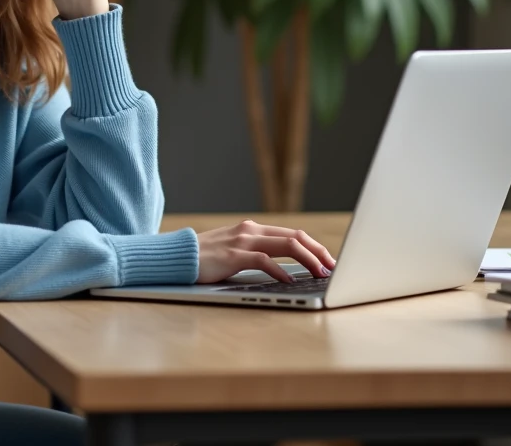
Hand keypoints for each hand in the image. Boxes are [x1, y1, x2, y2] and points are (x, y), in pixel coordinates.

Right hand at [196, 219, 337, 283]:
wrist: (176, 257)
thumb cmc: (205, 259)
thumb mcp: (235, 252)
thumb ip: (257, 254)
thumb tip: (287, 271)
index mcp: (253, 229)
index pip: (293, 234)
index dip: (315, 247)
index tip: (329, 262)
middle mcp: (250, 230)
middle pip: (296, 237)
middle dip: (319, 252)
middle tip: (334, 268)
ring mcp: (242, 241)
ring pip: (286, 245)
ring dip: (308, 261)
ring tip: (321, 274)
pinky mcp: (232, 255)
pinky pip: (263, 260)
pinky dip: (280, 271)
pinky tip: (290, 281)